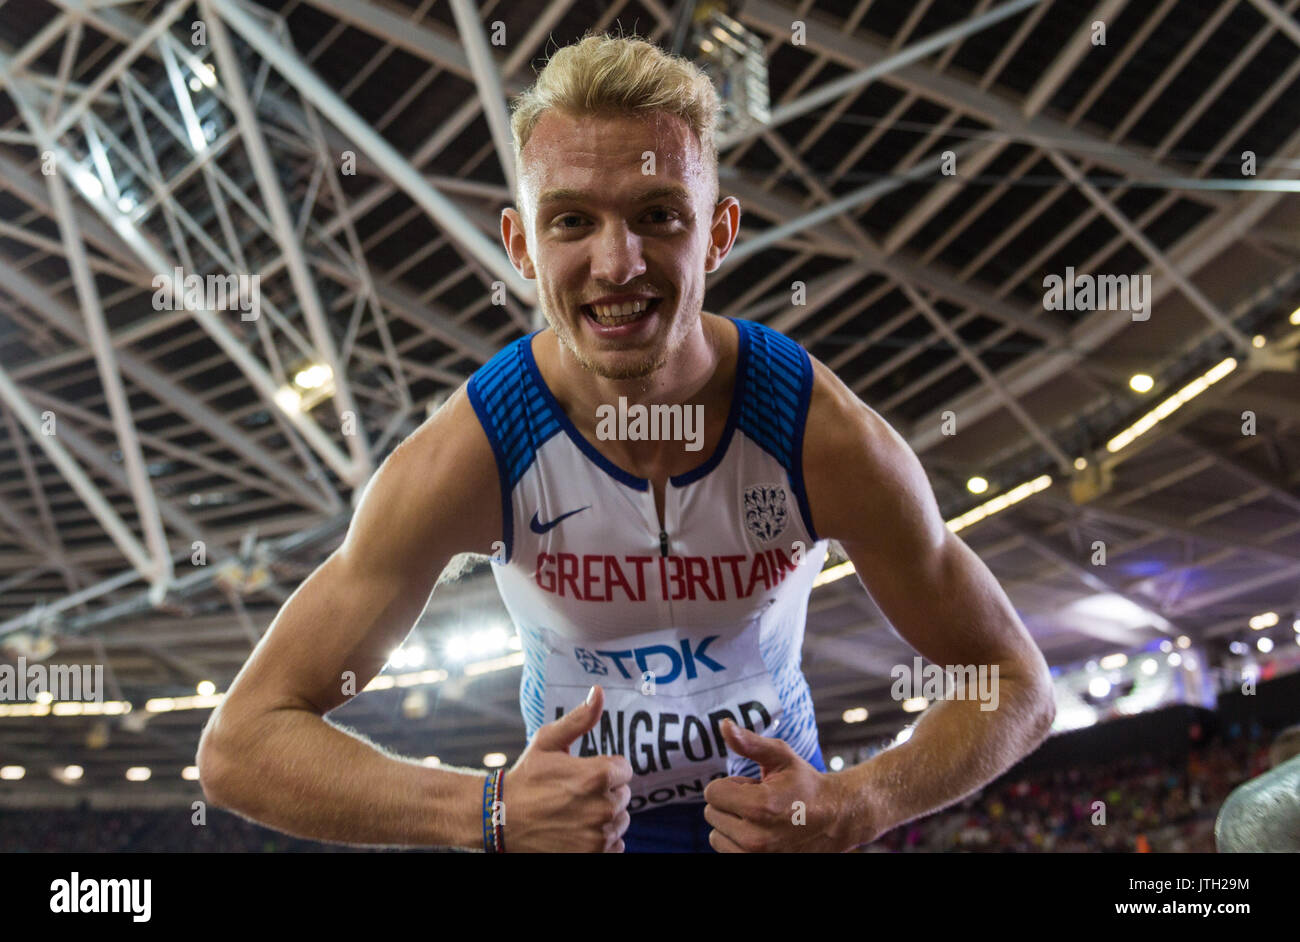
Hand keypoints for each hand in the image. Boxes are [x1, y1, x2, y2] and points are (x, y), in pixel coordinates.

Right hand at [502, 685, 632, 851]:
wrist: (500, 819)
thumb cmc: (525, 778)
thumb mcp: (548, 742)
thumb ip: (579, 719)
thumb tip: (598, 691)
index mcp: (597, 775)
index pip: (624, 769)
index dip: (605, 769)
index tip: (584, 774)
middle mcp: (602, 807)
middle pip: (624, 795)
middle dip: (605, 792)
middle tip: (574, 794)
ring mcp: (598, 836)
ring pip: (620, 821)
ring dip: (604, 816)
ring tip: (574, 812)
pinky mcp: (592, 856)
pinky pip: (616, 845)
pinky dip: (602, 840)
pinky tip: (578, 831)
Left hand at [703, 719, 858, 851]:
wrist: (836, 819)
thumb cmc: (806, 784)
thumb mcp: (781, 757)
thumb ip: (749, 743)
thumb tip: (723, 725)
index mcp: (760, 807)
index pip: (712, 793)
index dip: (730, 785)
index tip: (753, 787)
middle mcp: (755, 838)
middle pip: (712, 813)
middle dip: (731, 804)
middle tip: (760, 802)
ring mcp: (757, 857)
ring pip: (716, 835)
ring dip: (732, 824)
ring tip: (761, 818)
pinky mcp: (757, 866)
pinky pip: (726, 851)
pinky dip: (736, 841)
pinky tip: (760, 832)